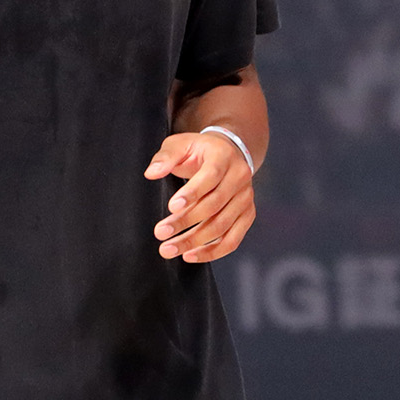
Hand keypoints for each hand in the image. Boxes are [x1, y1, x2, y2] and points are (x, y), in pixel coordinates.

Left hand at [144, 131, 254, 262]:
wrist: (228, 153)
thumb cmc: (200, 150)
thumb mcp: (180, 144)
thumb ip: (166, 157)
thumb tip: (151, 173)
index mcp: (223, 157)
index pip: (210, 177)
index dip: (192, 193)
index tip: (172, 207)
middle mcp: (239, 178)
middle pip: (214, 205)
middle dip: (186, 222)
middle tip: (161, 233)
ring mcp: (245, 199)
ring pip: (222, 226)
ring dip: (194, 241)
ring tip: (169, 249)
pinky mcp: (247, 215)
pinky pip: (232, 240)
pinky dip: (212, 252)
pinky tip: (190, 255)